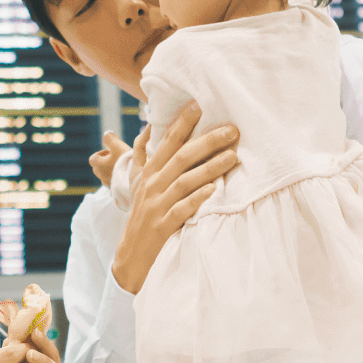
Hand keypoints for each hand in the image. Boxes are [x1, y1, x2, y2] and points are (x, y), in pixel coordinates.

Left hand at [89, 130, 123, 187]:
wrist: (137, 178)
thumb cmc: (125, 161)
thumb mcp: (117, 145)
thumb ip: (109, 138)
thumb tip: (106, 134)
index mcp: (98, 165)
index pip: (93, 158)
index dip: (101, 154)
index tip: (111, 152)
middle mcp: (101, 176)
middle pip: (97, 168)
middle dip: (104, 163)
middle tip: (117, 159)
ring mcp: (108, 184)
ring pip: (105, 176)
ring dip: (110, 171)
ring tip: (122, 167)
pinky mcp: (116, 190)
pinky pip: (112, 183)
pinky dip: (116, 179)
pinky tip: (126, 175)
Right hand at [110, 102, 237, 294]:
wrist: (130, 257)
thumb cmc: (143, 218)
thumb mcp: (141, 187)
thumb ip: (147, 160)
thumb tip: (149, 131)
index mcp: (149, 173)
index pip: (167, 142)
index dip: (182, 123)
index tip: (199, 105)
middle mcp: (152, 185)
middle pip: (181, 157)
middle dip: (207, 141)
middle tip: (232, 130)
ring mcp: (157, 205)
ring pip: (185, 181)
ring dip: (210, 167)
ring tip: (233, 157)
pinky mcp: (163, 226)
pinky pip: (182, 209)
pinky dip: (197, 198)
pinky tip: (213, 190)